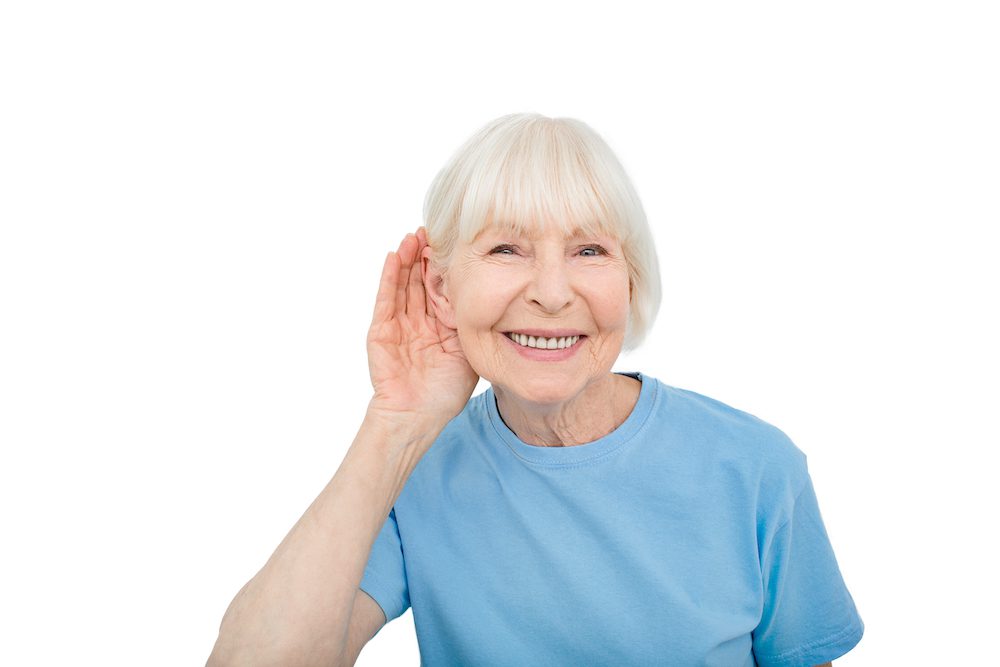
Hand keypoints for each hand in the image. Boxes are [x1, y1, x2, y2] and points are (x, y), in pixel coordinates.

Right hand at [365, 227, 478, 426]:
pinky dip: (390, 277)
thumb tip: (492, 298)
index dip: (446, 268)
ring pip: (403, 284)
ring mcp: (398, 325)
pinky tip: (395, 255)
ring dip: (408, 259)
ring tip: (414, 235)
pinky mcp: (380, 331)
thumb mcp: (467, 353)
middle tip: (432, 230)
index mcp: (439, 327)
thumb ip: (472, 326)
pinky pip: (386, 299)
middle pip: (420, 281)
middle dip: (426, 257)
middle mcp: (418, 322)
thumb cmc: (445, 393)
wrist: (417, 417)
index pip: (442, 290)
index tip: (454, 244)